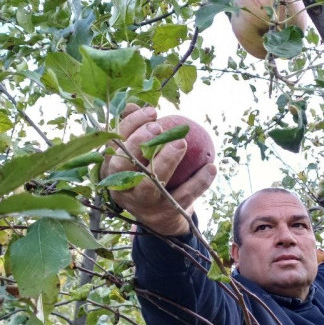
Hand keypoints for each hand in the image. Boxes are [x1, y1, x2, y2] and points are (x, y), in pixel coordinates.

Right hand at [100, 104, 216, 235]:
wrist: (162, 219)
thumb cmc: (147, 175)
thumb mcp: (138, 156)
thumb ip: (135, 132)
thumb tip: (131, 105)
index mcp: (112, 170)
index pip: (114, 144)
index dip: (131, 126)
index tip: (152, 111)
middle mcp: (123, 188)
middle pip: (123, 166)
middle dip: (139, 144)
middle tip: (159, 128)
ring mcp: (144, 204)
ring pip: (150, 185)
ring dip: (166, 162)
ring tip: (181, 143)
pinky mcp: (165, 214)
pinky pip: (183, 196)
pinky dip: (199, 182)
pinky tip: (211, 166)